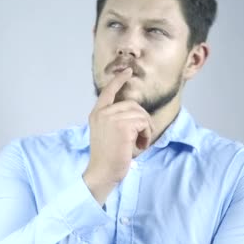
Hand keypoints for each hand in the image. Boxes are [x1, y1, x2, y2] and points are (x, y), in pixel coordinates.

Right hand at [83, 68, 153, 204]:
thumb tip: (137, 113)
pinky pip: (144, 123)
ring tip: (141, 143)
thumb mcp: (107, 133)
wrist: (102, 172)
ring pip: (140, 114)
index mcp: (96, 114)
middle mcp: (102, 113)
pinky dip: (146, 135)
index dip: (118, 80)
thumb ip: (115, 120)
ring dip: (146, 129)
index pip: (107, 92)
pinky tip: (141, 146)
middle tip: (143, 137)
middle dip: (142, 119)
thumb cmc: (107, 158)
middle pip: (132, 105)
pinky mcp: (123, 126)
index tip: (127, 71)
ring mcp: (112, 118)